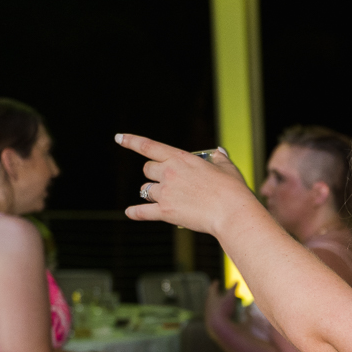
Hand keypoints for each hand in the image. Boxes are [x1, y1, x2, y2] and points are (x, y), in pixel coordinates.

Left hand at [116, 135, 252, 235]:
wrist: (232, 213)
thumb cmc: (233, 190)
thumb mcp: (227, 168)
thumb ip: (218, 158)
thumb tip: (218, 152)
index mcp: (181, 158)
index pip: (149, 146)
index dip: (131, 141)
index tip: (119, 138)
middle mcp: (169, 173)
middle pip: (147, 170)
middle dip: (154, 174)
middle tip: (166, 181)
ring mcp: (166, 193)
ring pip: (146, 189)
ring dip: (152, 192)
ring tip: (165, 198)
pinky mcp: (166, 212)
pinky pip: (143, 212)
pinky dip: (136, 213)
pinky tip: (130, 212)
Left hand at [204, 281, 238, 333]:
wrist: (217, 326)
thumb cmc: (224, 310)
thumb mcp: (231, 298)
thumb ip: (233, 289)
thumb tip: (237, 281)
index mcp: (212, 297)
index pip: (213, 288)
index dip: (215, 284)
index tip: (216, 281)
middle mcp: (208, 304)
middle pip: (210, 297)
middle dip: (213, 293)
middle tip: (214, 290)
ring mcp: (208, 312)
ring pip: (209, 306)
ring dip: (213, 303)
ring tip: (216, 302)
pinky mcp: (209, 320)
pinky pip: (211, 314)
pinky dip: (214, 312)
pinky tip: (217, 315)